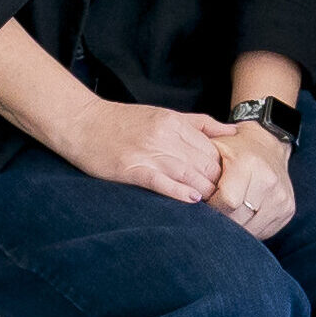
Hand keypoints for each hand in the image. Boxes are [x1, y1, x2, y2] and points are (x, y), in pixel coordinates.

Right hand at [69, 96, 229, 202]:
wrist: (82, 123)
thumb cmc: (122, 121)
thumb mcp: (163, 113)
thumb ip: (198, 123)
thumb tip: (233, 131)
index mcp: (172, 122)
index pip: (210, 148)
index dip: (223, 166)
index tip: (226, 180)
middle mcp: (163, 136)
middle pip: (203, 162)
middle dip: (216, 181)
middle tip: (223, 196)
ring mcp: (147, 153)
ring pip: (187, 174)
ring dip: (203, 191)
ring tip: (211, 203)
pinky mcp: (131, 169)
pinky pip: (161, 182)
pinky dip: (179, 192)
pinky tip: (191, 200)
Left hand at [208, 116, 296, 241]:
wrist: (269, 146)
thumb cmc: (234, 150)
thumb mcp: (213, 148)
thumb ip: (198, 168)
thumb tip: (185, 196)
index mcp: (249, 164)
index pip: (227, 202)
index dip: (211, 206)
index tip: (204, 202)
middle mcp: (269, 180)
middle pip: (238, 218)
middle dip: (221, 219)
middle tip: (213, 211)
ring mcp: (282, 197)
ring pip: (250, 228)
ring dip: (235, 227)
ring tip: (227, 213)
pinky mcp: (288, 209)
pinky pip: (263, 231)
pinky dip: (249, 228)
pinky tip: (243, 216)